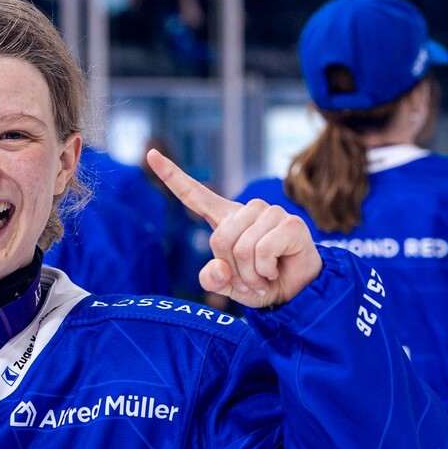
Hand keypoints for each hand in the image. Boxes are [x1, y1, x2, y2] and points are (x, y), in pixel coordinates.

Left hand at [146, 149, 322, 308]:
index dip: (172, 176)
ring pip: (242, 247)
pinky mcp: (291, 223)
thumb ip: (213, 280)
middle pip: (219, 238)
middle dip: (232, 268)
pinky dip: (265, 271)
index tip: (150, 155)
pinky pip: (263, 251)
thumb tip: (217, 269)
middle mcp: (248, 210)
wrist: (297, 293)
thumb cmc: (260, 283)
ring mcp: (271, 213)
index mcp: (226, 219)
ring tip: (263, 275)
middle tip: (249, 278)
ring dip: (250, 274)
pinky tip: (275, 271)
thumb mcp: (229, 286)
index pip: (195, 195)